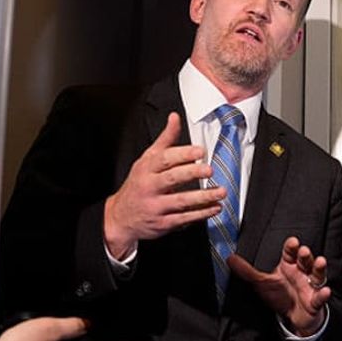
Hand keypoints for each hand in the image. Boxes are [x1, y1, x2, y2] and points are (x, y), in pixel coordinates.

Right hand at [103, 112, 224, 257]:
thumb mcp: (146, 160)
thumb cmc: (138, 184)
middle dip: (192, 174)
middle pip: (172, 179)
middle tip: (210, 170)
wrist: (121, 217)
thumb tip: (175, 117)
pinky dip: (202, 214)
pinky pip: (184, 218)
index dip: (182, 154)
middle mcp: (149, 187)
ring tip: (221, 191)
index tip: (199, 151)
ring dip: (203, 197)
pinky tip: (215, 207)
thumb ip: (164, 140)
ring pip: (181, 201)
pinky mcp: (163, 223)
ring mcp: (156, 206)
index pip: (164, 159)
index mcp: (146, 169)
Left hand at [227, 236, 328, 335]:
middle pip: (305, 260)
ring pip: (317, 274)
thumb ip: (246, 271)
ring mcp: (310, 286)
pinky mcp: (315, 301)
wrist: (294, 317)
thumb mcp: (261, 283)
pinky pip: (320, 297)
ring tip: (320, 262)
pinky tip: (324, 291)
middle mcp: (301, 273)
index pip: (291, 253)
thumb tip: (229, 259)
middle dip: (305, 255)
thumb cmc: (280, 296)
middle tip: (303, 250)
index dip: (292, 247)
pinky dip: (323, 294)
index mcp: (289, 266)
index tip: (292, 242)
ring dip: (319, 268)